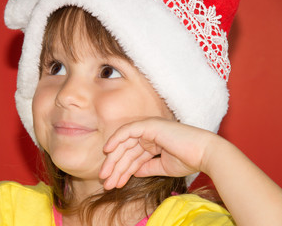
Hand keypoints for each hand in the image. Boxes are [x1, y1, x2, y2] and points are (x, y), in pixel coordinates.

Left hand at [99, 117, 214, 189]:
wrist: (204, 154)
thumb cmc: (188, 160)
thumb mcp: (162, 167)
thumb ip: (146, 168)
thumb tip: (133, 172)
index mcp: (152, 142)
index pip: (132, 156)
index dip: (122, 170)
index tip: (114, 184)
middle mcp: (148, 134)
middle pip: (126, 151)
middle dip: (115, 167)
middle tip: (105, 182)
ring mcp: (148, 128)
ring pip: (124, 145)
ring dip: (114, 161)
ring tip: (106, 177)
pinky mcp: (149, 125)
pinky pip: (127, 131)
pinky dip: (116, 140)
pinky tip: (107, 152)